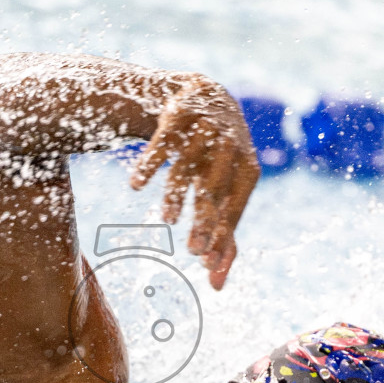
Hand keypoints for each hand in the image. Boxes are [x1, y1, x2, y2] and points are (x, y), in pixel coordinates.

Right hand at [129, 76, 259, 290]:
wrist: (204, 96)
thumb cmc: (217, 159)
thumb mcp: (224, 194)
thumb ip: (222, 236)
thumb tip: (217, 286)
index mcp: (247, 169)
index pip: (235, 206)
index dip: (222, 233)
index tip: (203, 259)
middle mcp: (229, 148)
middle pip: (215, 188)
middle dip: (204, 220)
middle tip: (192, 250)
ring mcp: (203, 130)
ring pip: (188, 165)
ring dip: (177, 193)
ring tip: (168, 219)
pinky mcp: (177, 117)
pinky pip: (163, 142)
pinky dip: (149, 163)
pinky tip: (137, 185)